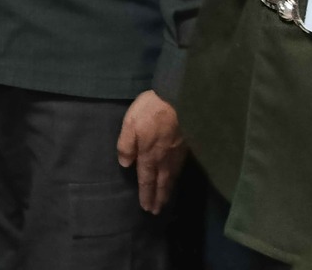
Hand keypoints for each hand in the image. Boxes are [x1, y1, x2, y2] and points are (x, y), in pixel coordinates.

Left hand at [116, 90, 186, 213]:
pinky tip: (175, 179)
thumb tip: (125, 164)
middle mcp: (164, 159)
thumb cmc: (150, 110)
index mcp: (148, 155)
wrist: (179, 98)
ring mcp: (177, 154)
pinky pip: (180, 169)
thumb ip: (126, 145)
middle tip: (157, 212)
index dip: (146, 194)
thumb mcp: (130, 124)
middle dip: (158, 198)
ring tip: (165, 201)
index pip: (146, 180)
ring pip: (172, 178)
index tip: (146, 207)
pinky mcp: (186, 147)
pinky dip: (176, 179)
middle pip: (161, 183)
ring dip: (168, 191)